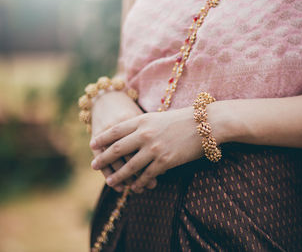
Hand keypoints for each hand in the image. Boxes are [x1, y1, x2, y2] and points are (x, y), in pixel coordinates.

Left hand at [90, 107, 204, 192]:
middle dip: (103, 159)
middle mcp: (144, 134)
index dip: (102, 138)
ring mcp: (154, 149)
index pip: (115, 130)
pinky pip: (147, 175)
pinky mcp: (165, 161)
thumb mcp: (160, 117)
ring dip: (118, 176)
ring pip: (129, 166)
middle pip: (117, 149)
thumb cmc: (185, 119)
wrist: (207, 123)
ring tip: (110, 182)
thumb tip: (130, 137)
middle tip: (94, 166)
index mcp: (142, 120)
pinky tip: (135, 187)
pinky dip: (139, 183)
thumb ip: (144, 126)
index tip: (93, 145)